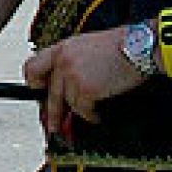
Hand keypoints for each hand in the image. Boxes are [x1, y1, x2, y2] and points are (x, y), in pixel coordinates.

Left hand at [22, 26, 145, 137]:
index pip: (32, 66)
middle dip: (51, 113)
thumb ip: (70, 61)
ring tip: (91, 112)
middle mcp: (63, 61)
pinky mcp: (86, 89)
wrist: (139, 47)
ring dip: (80, 111)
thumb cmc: (119, 46)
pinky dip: (90, 116)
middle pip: (49, 93)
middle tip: (52, 125)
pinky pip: (82, 110)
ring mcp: (72, 75)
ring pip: (68, 104)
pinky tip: (97, 115)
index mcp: (61, 48)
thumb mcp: (87, 46)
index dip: (34, 83)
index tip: (39, 93)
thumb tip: (62, 86)